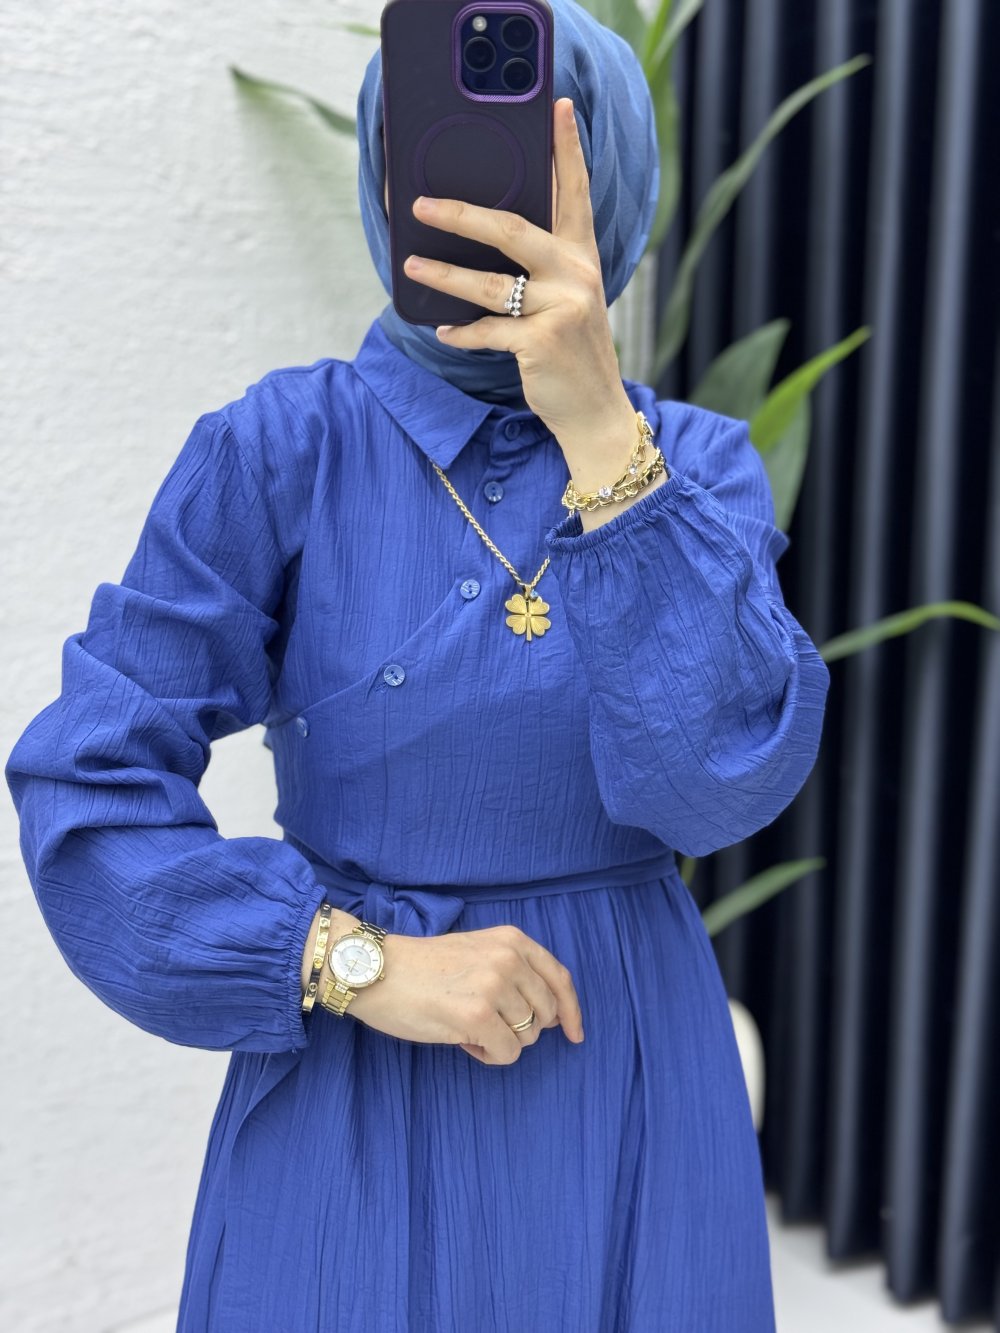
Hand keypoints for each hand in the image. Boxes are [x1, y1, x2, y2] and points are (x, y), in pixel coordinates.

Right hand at [348, 923, 585, 1065]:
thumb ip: (515, 972)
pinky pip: (506, 1054)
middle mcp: (508, 959)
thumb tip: (554, 1015)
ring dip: (501, 1042)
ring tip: (467, 1029)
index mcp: (511, 940)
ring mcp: (494, 986)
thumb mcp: (478, 951)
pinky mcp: (476, 1015)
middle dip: (523, 1030)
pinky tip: (464, 1041)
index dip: (571, 1010)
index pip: (559, 978)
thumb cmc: (423, 967)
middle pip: (546, 1014)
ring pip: (527, 1037)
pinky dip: (489, 1055)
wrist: (378, 971)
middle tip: (487, 1026)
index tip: (574, 1034)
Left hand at [402, 97, 629, 445]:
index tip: (558, 108)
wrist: (595, 410)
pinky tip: (445, 331)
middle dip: (462, 215)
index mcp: (582, 258)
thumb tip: (485, 242)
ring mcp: (561, 308)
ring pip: (490, 284)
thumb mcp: (568, 301)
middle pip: (512, 230)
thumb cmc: (572, 353)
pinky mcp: (542, 343)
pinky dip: (462, 333)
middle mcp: (575, 275)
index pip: (574, 193)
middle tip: (422, 207)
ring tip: (411, 267)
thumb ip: (541, 270)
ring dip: (444, 276)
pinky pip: (487, 331)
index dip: (567, 150)